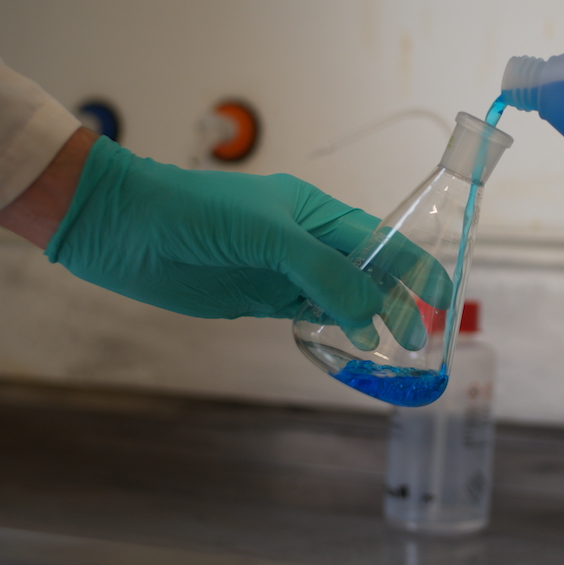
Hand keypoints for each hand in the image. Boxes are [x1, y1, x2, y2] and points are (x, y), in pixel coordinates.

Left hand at [0, 130, 449, 345]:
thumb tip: (371, 313)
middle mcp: (307, 242)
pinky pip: (310, 316)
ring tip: (396, 352)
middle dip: (399, 302)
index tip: (442, 300)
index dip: (415, 269)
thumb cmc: (192, 213)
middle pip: (369, 273)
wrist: (121, 228)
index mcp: (317, 212)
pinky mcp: (259, 299)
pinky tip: (352, 346)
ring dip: (369, 321)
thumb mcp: (267, 236)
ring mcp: (284, 272)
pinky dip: (335, 332)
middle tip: (418, 342)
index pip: (381, 240)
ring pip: (343, 299)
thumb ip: (323, 271)